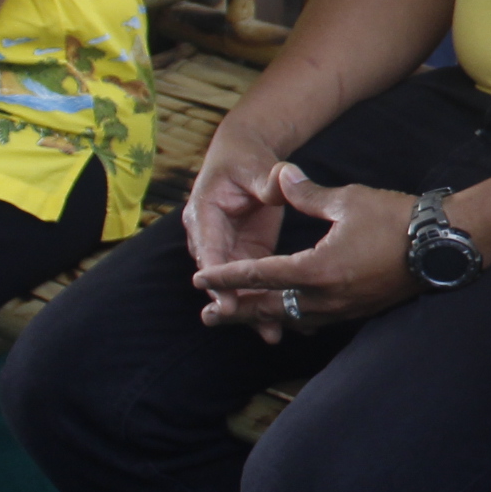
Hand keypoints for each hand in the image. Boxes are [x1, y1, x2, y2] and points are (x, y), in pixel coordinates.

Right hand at [183, 126, 291, 329]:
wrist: (243, 157)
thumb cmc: (245, 159)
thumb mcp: (255, 166)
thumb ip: (268, 178)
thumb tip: (282, 179)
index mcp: (204, 213)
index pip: (209, 250)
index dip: (218, 277)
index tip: (228, 303)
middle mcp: (210, 236)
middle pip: (221, 277)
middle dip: (238, 305)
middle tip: (260, 327)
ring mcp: (228, 248)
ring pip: (237, 284)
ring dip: (253, 309)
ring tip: (274, 334)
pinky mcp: (246, 253)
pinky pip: (253, 280)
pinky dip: (266, 298)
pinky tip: (286, 320)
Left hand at [191, 168, 415, 335]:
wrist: (445, 245)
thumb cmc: (397, 219)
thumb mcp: (348, 200)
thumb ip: (307, 193)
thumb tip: (281, 173)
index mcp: (316, 269)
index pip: (259, 275)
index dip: (227, 277)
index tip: (200, 279)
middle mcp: (325, 297)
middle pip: (269, 307)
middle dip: (236, 311)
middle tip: (207, 315)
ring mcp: (343, 308)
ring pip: (291, 318)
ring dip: (262, 318)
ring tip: (239, 320)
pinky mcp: (358, 310)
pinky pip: (314, 319)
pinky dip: (292, 318)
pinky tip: (287, 317)